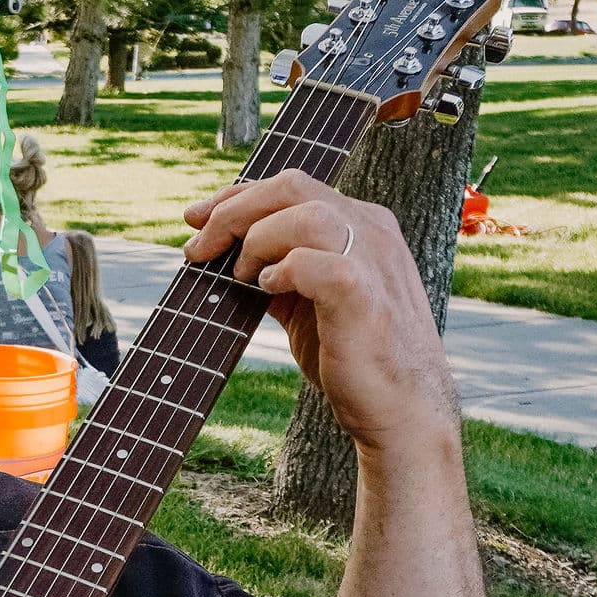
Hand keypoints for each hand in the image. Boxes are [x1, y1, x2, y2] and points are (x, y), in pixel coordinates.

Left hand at [181, 170, 455, 454]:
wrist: (401, 409)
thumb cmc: (354, 359)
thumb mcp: (310, 306)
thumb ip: (281, 276)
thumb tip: (229, 262)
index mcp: (359, 225)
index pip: (291, 187)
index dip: (236, 196)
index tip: (196, 219)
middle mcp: (370, 230)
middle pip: (292, 186)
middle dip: (232, 211)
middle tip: (197, 249)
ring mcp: (372, 259)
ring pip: (304, 214)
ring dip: (257, 241)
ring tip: (242, 277)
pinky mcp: (362, 294)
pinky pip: (312, 260)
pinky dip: (282, 270)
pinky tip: (269, 291)